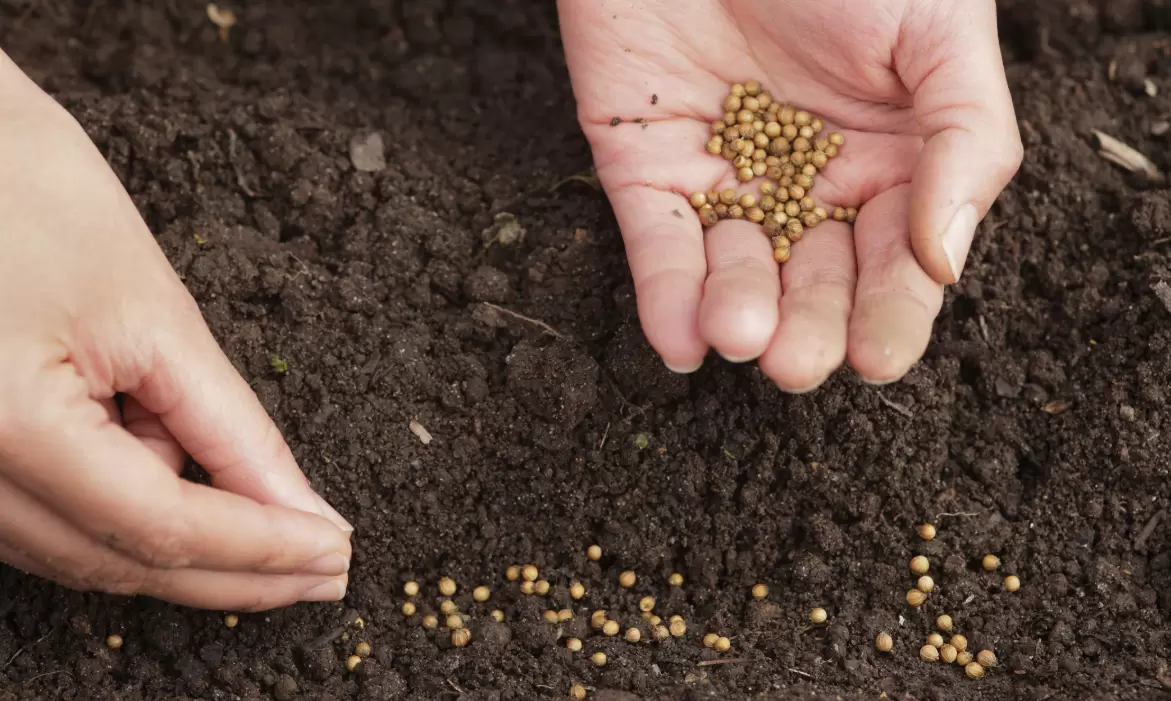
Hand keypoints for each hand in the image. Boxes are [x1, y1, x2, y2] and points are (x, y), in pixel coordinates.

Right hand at [0, 51, 352, 611]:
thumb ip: (227, 426)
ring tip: (280, 531)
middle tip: (325, 575)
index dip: (259, 549)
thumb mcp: (149, 308)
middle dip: (236, 573)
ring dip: (189, 548)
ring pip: (84, 553)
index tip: (335, 555)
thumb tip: (297, 508)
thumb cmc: (24, 187)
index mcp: (7, 429)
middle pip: (120, 561)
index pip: (160, 527)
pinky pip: (51, 518)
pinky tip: (196, 489)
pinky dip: (132, 514)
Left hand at [559, 0, 1021, 388]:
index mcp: (890, 163)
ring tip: (740, 336)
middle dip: (806, 327)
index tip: (877, 358)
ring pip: (731, 270)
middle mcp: (807, 185)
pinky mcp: (644, 167)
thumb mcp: (937, 33)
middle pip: (811, 281)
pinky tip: (678, 339)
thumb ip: (963, 140)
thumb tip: (946, 261)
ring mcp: (725, 178)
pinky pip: (655, 241)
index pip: (895, 263)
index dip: (889, 314)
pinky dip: (662, 293)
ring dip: (735, 312)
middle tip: (795, 364)